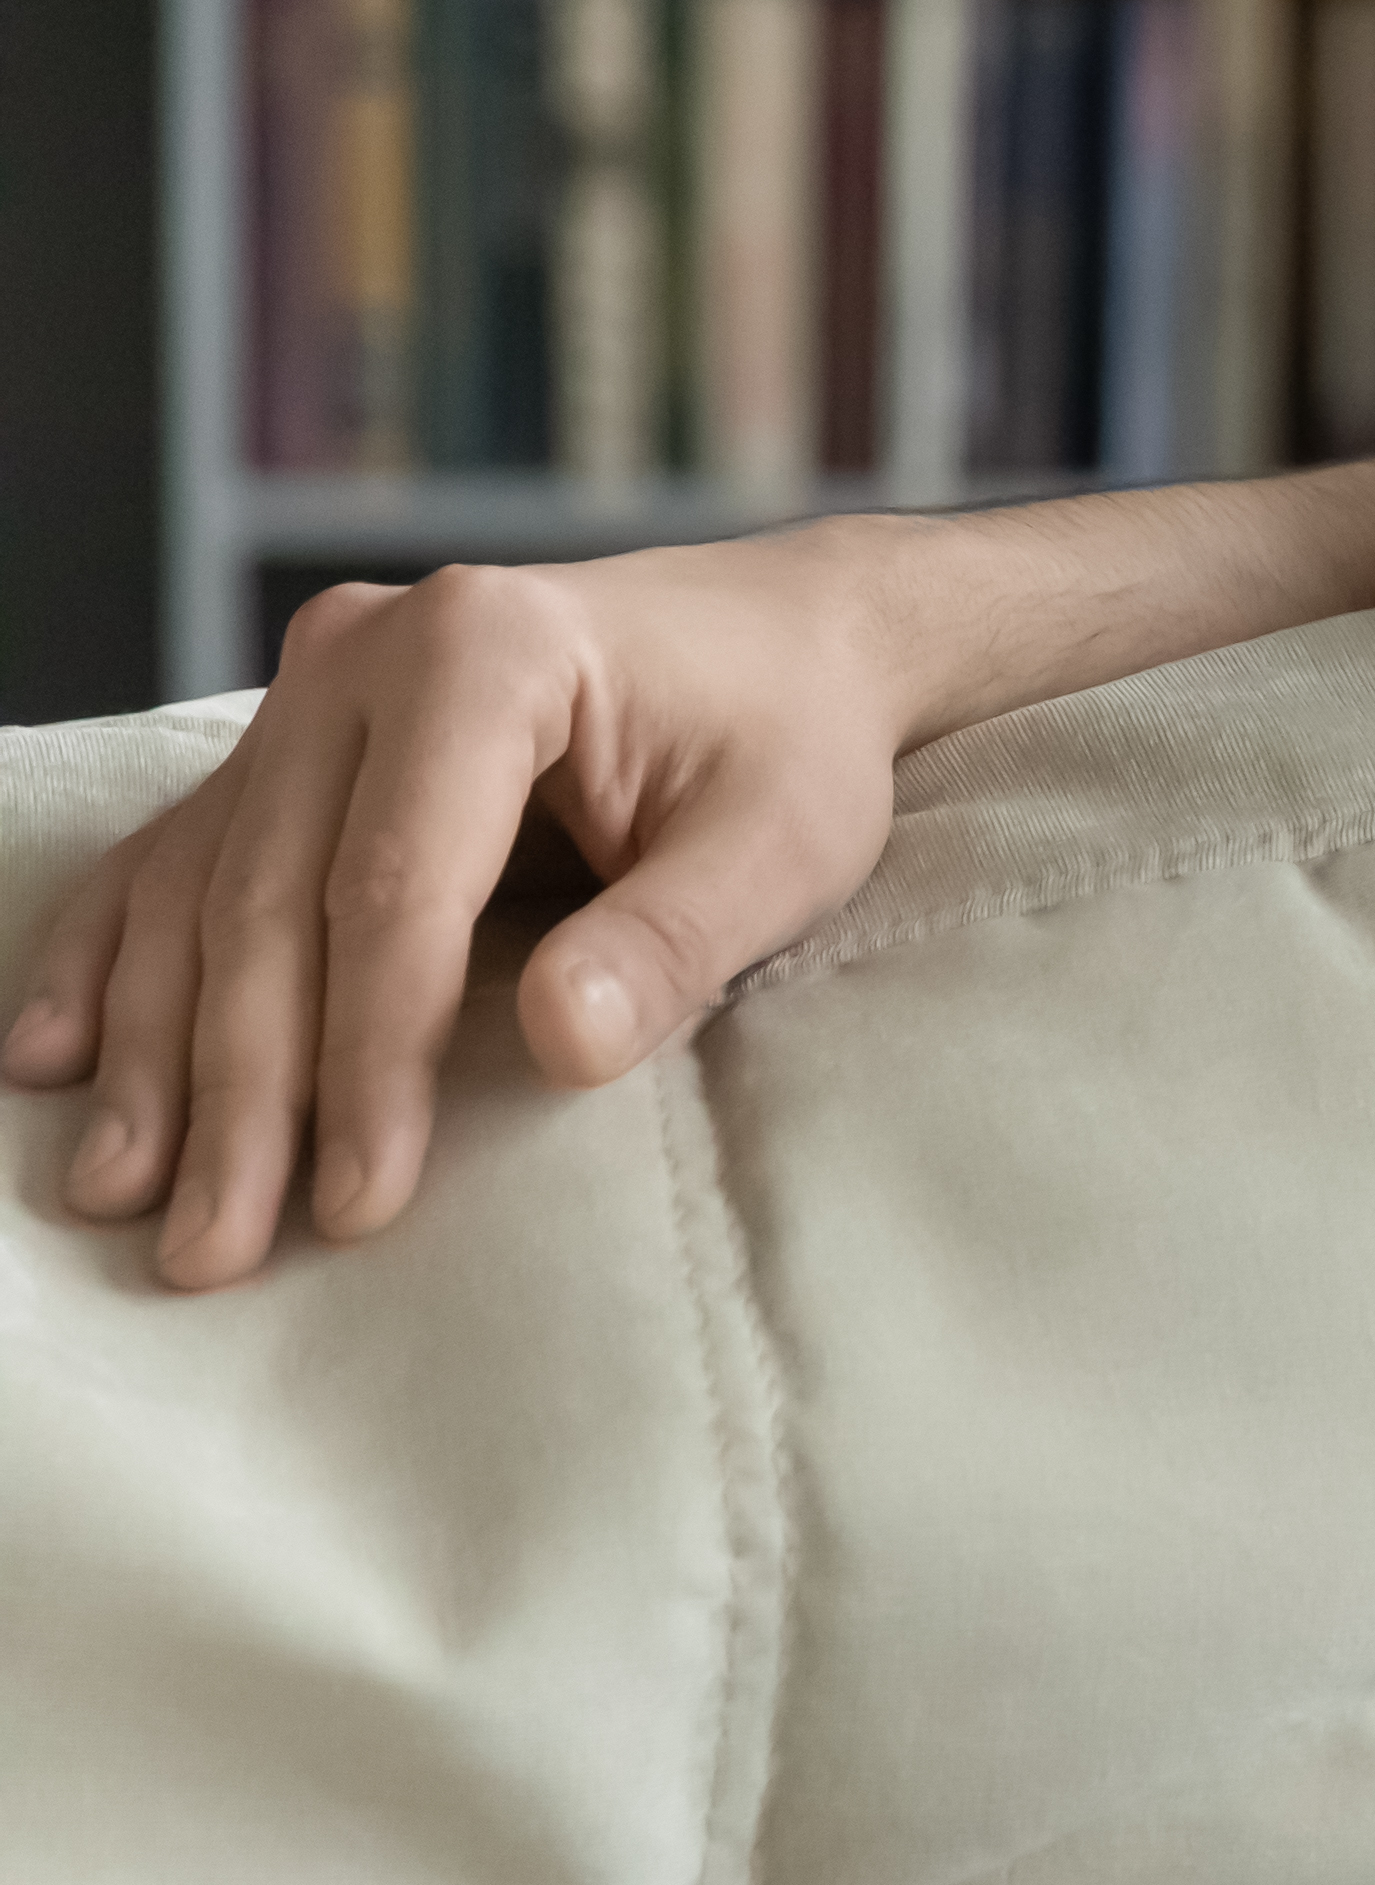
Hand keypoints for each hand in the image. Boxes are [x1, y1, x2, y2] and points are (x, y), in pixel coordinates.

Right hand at [12, 539, 922, 1289]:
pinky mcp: (287, 741)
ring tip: (127, 1191)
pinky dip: (117, 961)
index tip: (359, 1197)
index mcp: (487, 650)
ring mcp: (309, 692)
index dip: (367, 1054)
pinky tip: (58, 1059)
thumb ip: (673, 941)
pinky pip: (174, 857)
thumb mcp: (782, 843)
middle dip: (241, 1088)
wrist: (784, 639)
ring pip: (202, 891)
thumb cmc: (790, 741)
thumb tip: (561, 1047)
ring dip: (158, 1050)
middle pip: (272, 900)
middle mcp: (364, 655)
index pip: (394, 887)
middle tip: (212, 1244)